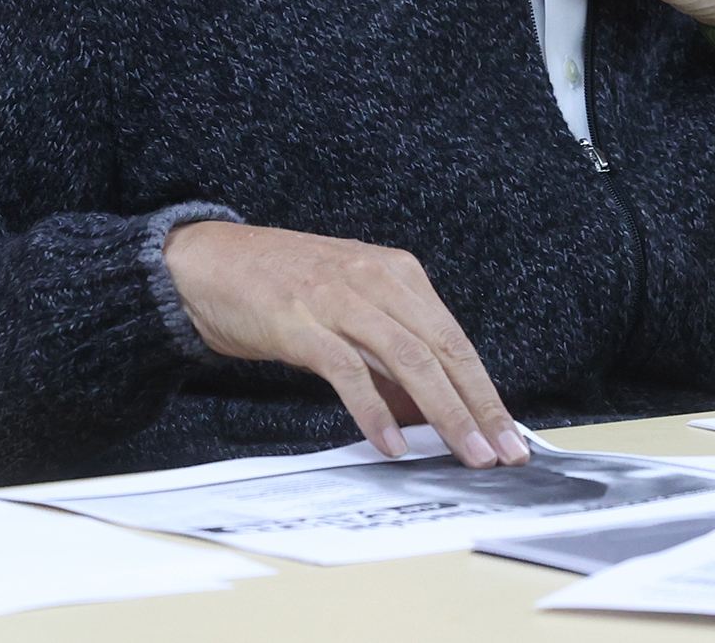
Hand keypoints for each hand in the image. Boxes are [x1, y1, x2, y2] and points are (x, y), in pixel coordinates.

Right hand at [162, 220, 528, 467]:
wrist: (206, 261)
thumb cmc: (280, 287)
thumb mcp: (349, 308)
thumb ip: (389, 356)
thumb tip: (428, 413)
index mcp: (396, 272)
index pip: (455, 338)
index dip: (485, 390)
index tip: (508, 433)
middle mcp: (375, 279)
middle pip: (443, 349)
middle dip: (478, 406)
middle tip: (502, 452)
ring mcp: (338, 298)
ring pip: (409, 358)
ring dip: (443, 412)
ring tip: (465, 453)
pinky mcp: (300, 322)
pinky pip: (348, 370)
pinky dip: (374, 409)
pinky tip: (391, 442)